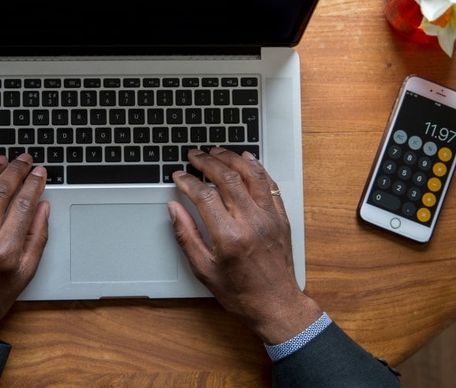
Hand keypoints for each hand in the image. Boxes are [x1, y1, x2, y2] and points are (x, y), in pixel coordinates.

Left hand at [0, 154, 49, 338]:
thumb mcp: (26, 273)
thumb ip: (38, 237)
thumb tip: (42, 207)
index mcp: (5, 249)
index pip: (23, 204)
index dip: (34, 183)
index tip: (40, 173)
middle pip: (1, 190)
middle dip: (16, 170)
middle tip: (25, 160)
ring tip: (1, 160)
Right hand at [168, 147, 321, 344]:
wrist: (276, 304)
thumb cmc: (240, 292)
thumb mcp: (203, 269)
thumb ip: (186, 235)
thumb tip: (174, 209)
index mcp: (229, 237)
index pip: (204, 196)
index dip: (188, 182)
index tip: (179, 176)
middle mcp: (251, 223)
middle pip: (227, 178)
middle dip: (207, 162)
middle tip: (194, 156)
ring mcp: (269, 218)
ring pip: (251, 175)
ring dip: (232, 158)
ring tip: (216, 151)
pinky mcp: (281, 217)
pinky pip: (269, 184)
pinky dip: (257, 168)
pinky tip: (246, 159)